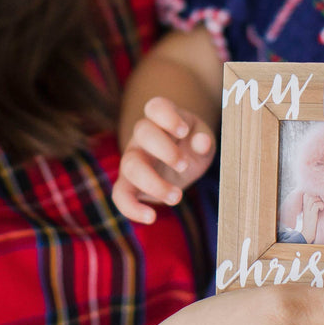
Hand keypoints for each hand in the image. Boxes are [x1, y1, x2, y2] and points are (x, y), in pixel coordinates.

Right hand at [112, 97, 215, 223]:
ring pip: (130, 165)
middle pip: (143, 132)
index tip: (184, 131)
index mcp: (162, 120)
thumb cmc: (191, 147)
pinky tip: (150, 218)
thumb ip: (204, 140)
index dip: (167, 116)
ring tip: (176, 197)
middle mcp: (143, 137)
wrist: (179, 164)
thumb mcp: (202, 141)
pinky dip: (131, 208)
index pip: (155, 106)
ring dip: (153, 182)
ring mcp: (133, 159)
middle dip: (165, 149)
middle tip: (184, 166)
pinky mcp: (129, 184)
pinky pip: (120, 195)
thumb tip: (202, 141)